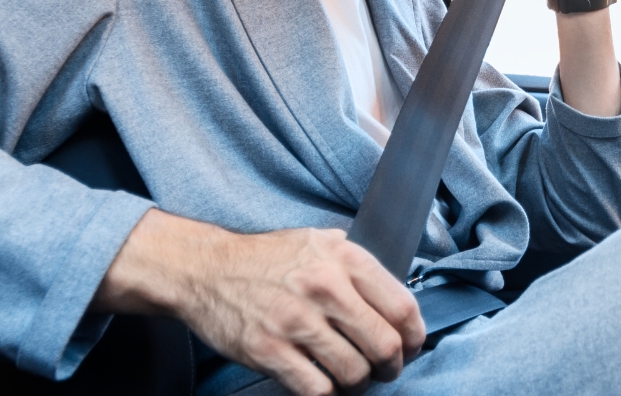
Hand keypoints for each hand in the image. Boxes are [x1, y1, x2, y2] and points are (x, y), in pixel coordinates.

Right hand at [96, 210, 424, 395]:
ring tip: (353, 378)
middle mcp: (324, 288)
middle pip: (385, 345)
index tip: (411, 346)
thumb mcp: (318, 241)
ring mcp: (296, 321)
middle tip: (386, 369)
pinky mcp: (269, 350)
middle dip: (392, 366)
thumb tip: (393, 293)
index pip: (402, 307)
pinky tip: (325, 385)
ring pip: (354, 373)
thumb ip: (356, 262)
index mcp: (344, 259)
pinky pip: (317, 389)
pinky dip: (328, 395)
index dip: (415, 336)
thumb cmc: (266, 258)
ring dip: (360, 384)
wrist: (205, 269)